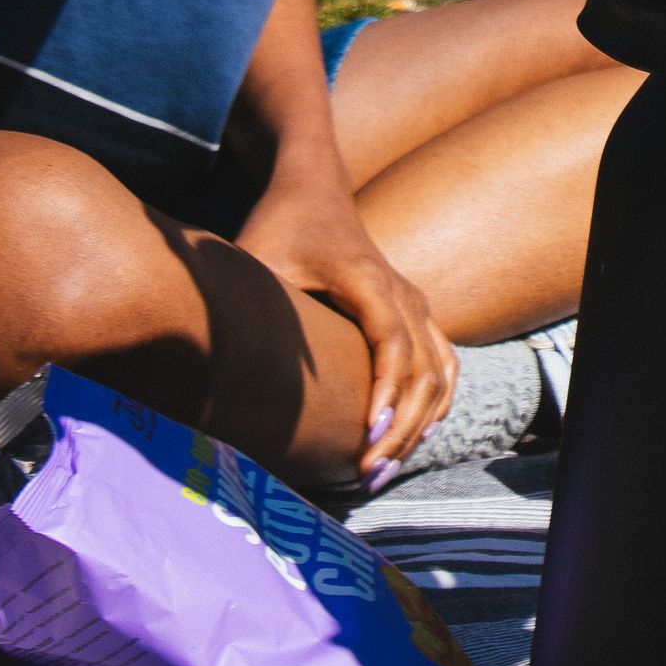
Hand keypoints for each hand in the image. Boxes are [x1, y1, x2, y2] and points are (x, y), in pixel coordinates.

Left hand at [238, 167, 455, 483]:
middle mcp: (401, 292)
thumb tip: (222, 367)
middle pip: (424, 369)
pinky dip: (435, 402)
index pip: (392, 343)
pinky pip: (443, 362)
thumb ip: (245, 304)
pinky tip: (412, 438)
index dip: (385, 393)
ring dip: (420, 424)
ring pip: (440, 372)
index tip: (368, 439)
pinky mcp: (413, 311)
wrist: (313, 189)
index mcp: (367, 279)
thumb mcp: (255, 259)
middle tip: (368, 476)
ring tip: (383, 469)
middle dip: (402, 429)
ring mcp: (413, 301)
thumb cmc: (279, 227)